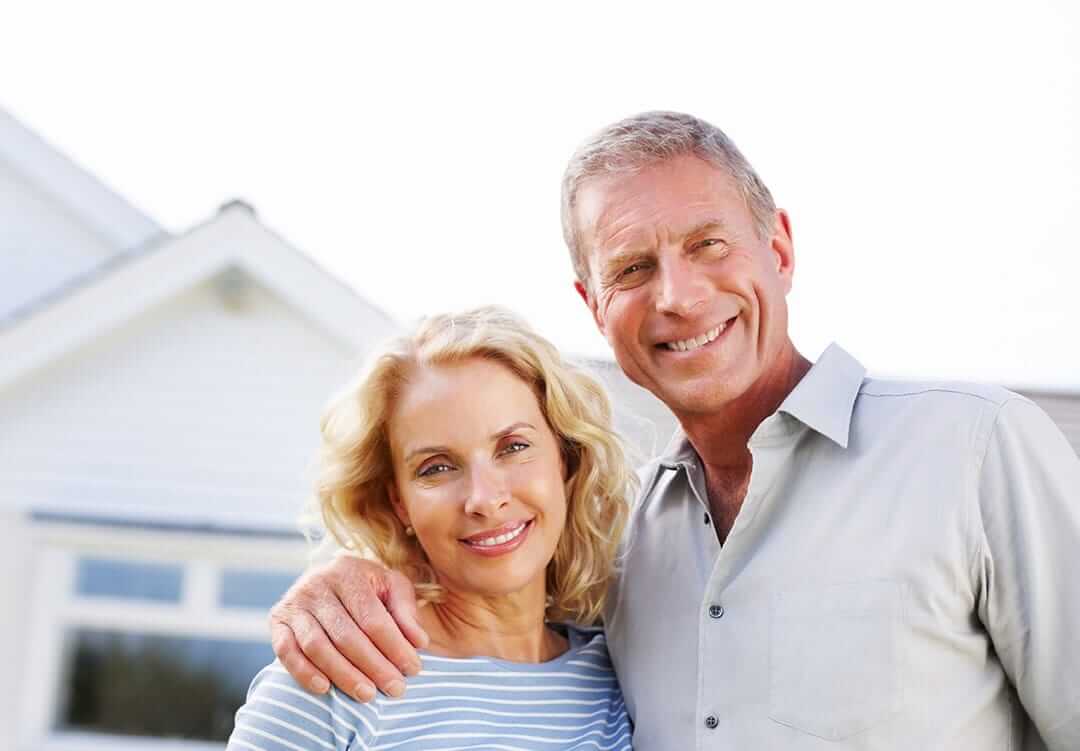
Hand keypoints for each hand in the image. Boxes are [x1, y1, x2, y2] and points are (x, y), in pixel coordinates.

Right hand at [269, 555, 428, 700]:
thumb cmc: (367, 588)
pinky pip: (286, 651)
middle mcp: (316, 584)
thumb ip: (406, 612)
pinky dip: (303, 672)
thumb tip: (419, 642)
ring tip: (367, 695)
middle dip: (374, 666)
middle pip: (346, 635)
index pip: (373, 617)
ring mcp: (294, 603)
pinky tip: (324, 689)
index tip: (414, 670)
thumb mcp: (391, 587)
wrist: (328, 579)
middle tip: (395, 690)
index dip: (394, 646)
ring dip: (343, 674)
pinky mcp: (277, 621)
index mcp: (348, 571)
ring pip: (317, 646)